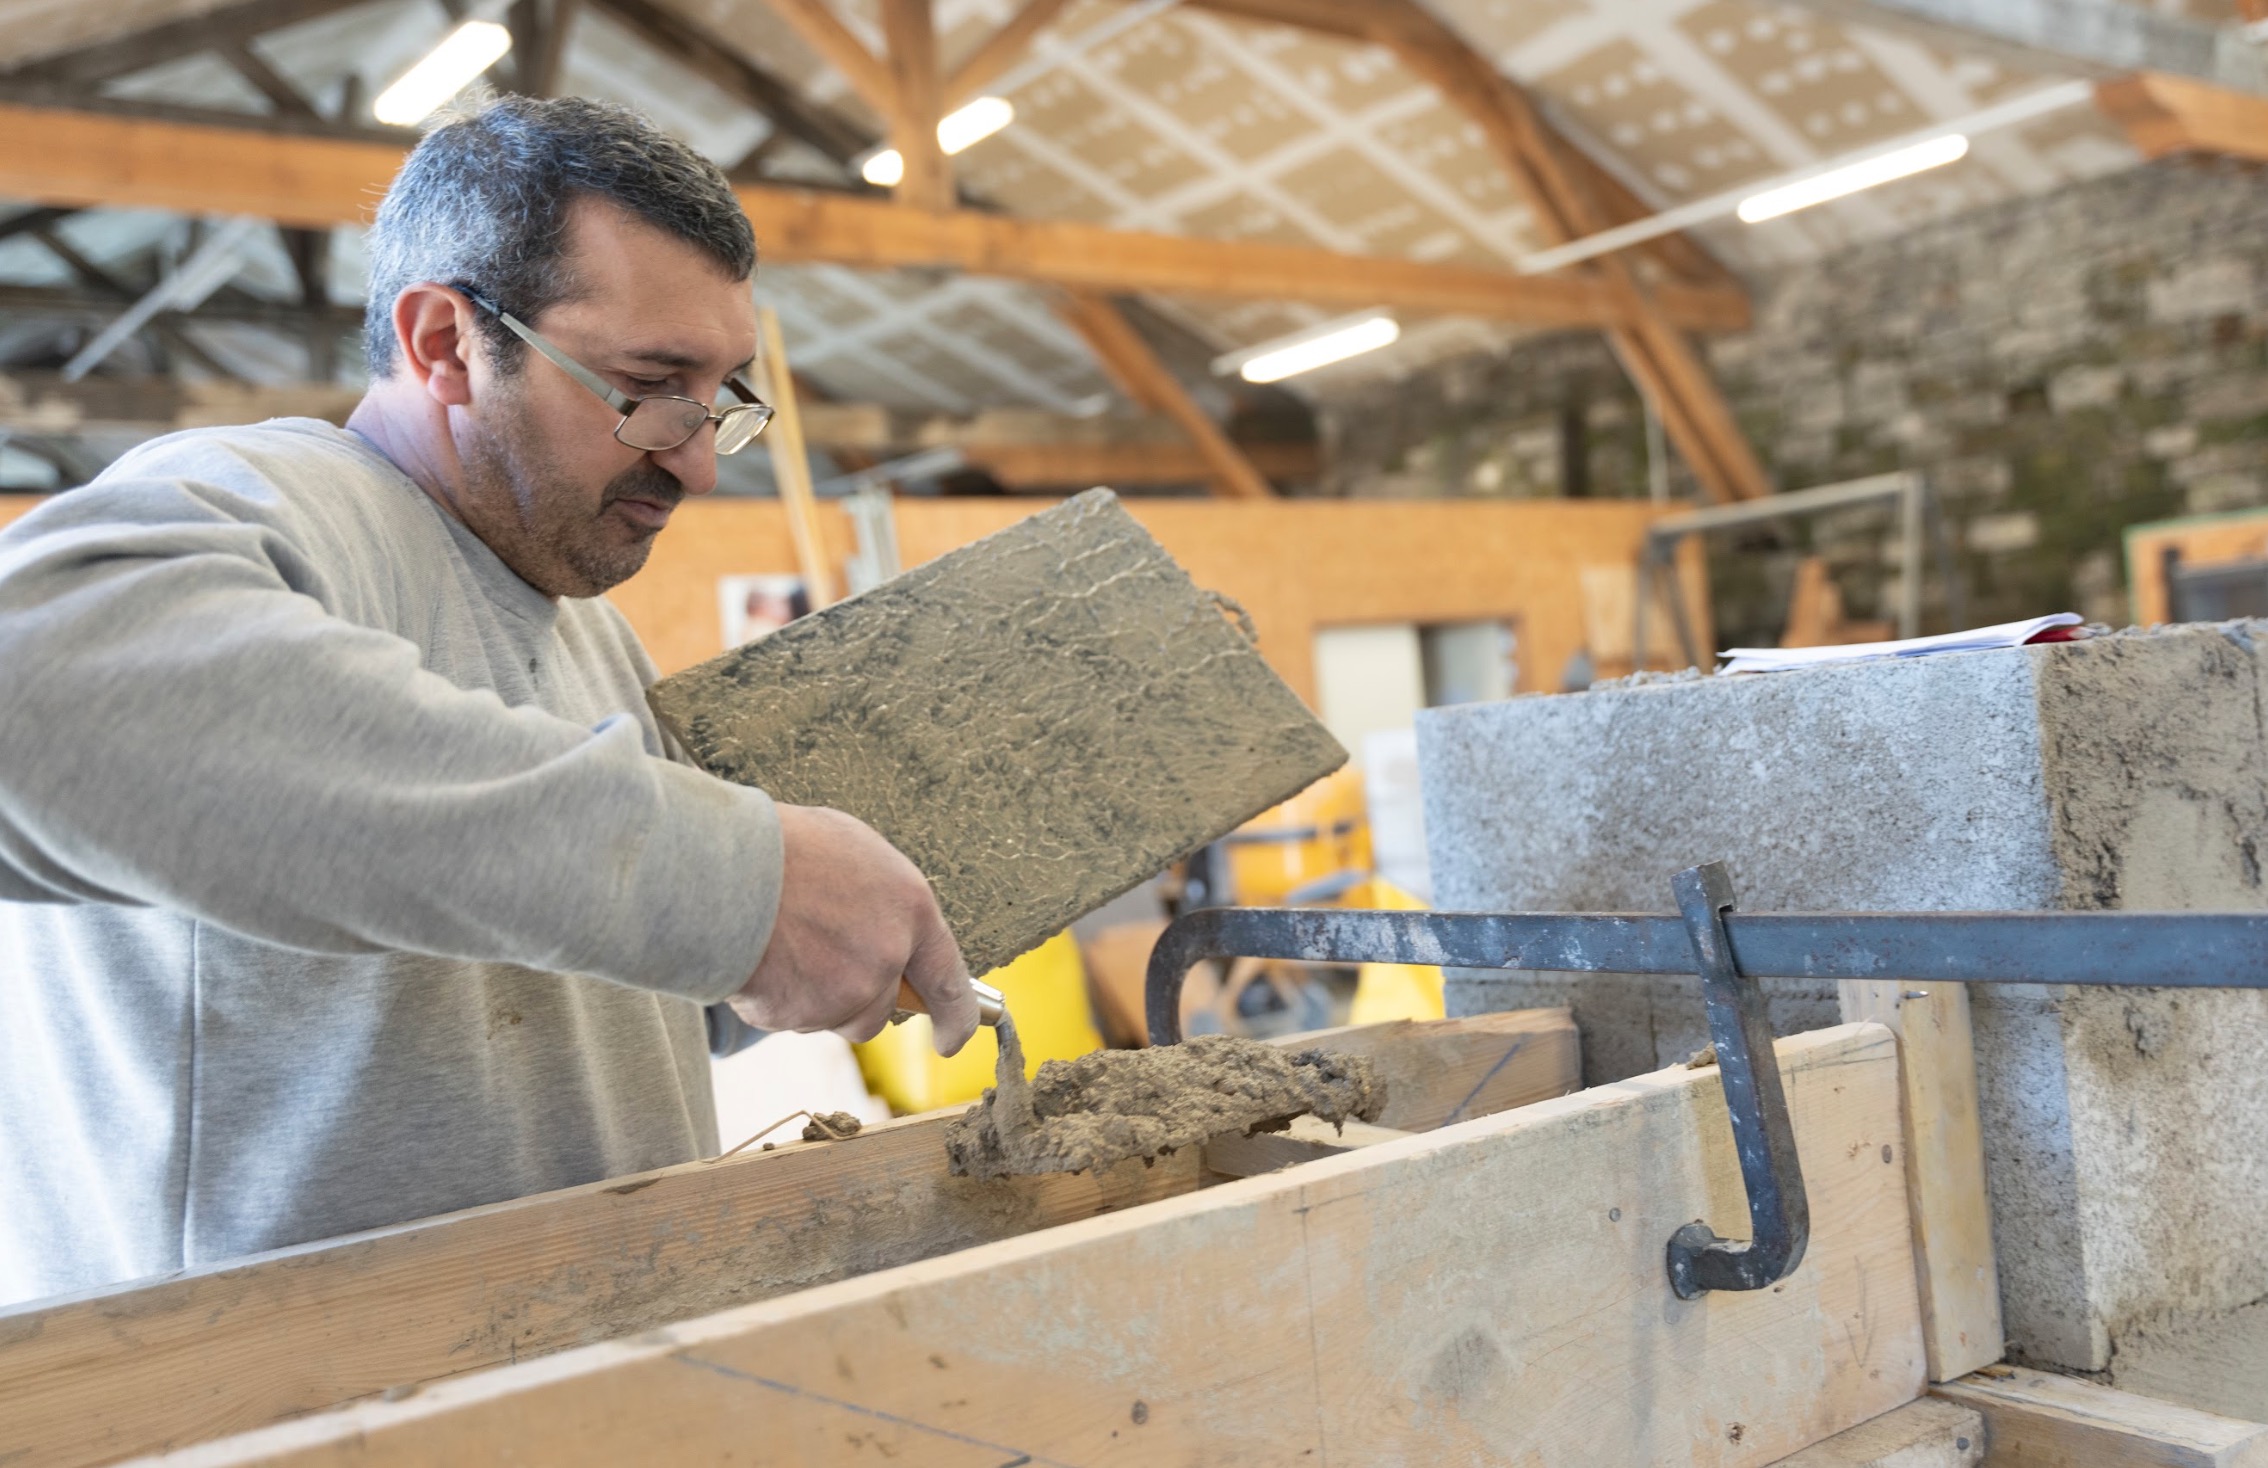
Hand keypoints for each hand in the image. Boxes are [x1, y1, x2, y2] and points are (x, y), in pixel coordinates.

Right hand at [729, 804, 977, 1053]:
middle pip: (878, 1011)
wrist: (722, 864)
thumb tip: (888, 930)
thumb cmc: (786, 846)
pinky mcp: (796, 1014)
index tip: (951, 1041)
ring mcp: (842, 991)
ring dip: (812, 998)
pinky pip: (788, 1019)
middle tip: (819, 960)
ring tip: (782, 944)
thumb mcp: (858, 852)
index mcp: (910, 910)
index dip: (956, 1019)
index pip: (950, 981)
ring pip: (832, 1018)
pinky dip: (774, 998)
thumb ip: (885, 902)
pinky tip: (759, 956)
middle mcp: (885, 957)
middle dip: (854, 999)